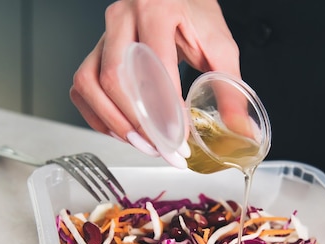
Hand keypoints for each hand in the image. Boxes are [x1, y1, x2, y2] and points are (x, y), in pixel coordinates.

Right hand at [69, 0, 239, 167]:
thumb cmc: (195, 15)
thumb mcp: (220, 46)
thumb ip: (231, 89)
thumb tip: (242, 131)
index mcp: (157, 9)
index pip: (154, 66)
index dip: (164, 110)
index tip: (179, 139)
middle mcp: (122, 19)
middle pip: (116, 78)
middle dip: (141, 123)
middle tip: (165, 149)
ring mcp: (103, 35)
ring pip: (91, 84)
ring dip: (116, 123)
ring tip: (146, 145)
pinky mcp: (94, 52)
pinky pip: (82, 90)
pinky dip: (100, 117)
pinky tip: (124, 131)